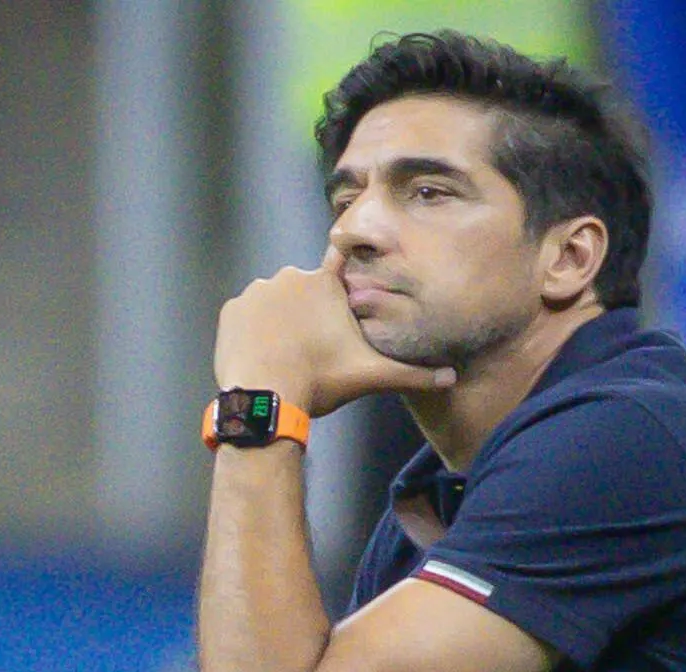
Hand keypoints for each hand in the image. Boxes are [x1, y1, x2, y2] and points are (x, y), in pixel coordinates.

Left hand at [214, 257, 455, 417]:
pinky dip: (254, 330)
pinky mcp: (232, 308)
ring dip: (280, 320)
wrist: (265, 398)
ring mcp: (257, 290)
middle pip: (305, 290)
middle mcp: (290, 276)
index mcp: (325, 284)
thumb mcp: (370, 376)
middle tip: (313, 347)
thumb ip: (413, 375)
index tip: (341, 279)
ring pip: (275, 301)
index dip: (343, 268)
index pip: (340, 258)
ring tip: (287, 353)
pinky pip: (247, 315)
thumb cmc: (319, 382)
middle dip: (310, 312)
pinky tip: (263, 353)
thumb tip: (453, 379)